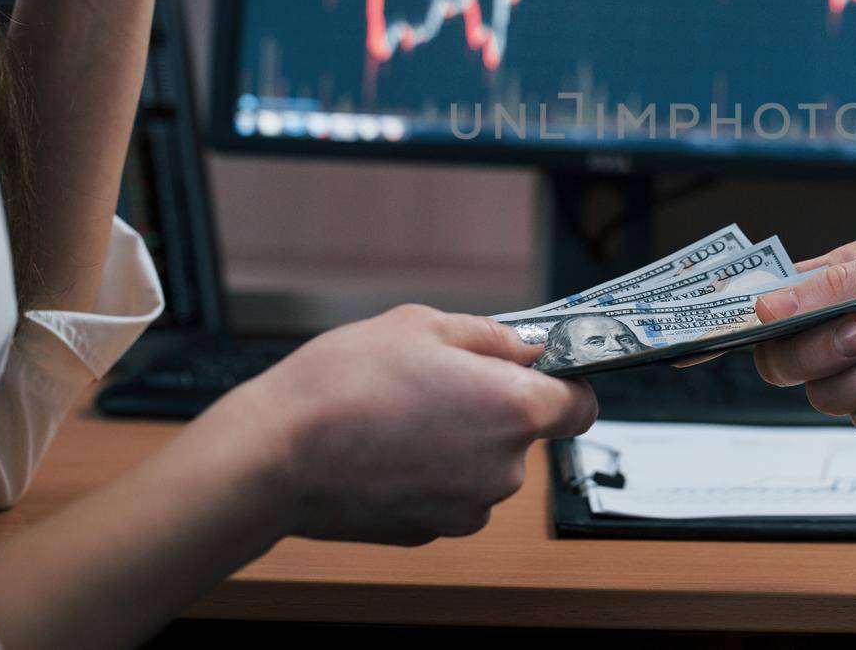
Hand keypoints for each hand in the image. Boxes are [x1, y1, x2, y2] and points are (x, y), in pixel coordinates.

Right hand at [221, 306, 597, 545]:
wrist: (274, 457)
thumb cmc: (343, 385)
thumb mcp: (422, 324)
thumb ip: (491, 336)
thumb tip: (526, 346)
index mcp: (514, 409)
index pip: (580, 404)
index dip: (564, 382)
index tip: (541, 370)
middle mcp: (503, 468)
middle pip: (525, 433)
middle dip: (494, 406)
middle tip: (438, 379)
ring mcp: (468, 507)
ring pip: (484, 463)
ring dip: (459, 440)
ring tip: (401, 412)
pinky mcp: (431, 530)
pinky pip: (449, 491)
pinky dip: (430, 471)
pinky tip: (386, 446)